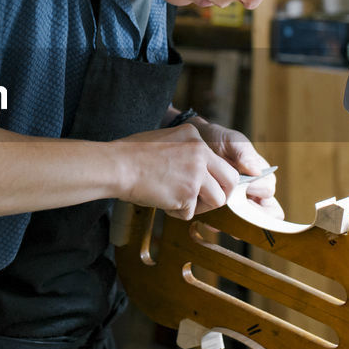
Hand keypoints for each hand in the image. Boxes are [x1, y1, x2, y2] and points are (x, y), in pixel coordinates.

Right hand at [111, 124, 240, 218]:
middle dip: (221, 194)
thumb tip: (199, 172)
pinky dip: (177, 212)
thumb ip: (185, 151)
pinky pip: (191, 213)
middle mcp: (200, 152)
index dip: (214, 177)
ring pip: (217, 200)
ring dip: (200, 206)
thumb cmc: (131, 154)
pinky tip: (162, 201)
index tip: (204, 185)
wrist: (117, 166)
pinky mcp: (187, 194)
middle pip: (230, 179)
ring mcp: (196, 174)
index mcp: (194, 135)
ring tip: (179, 202)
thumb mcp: (165, 140)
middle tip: (205, 201)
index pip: (219, 161)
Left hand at [192, 120, 283, 219]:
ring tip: (224, 221)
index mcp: (259, 175)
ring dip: (237, 224)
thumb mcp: (231, 141)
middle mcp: (252, 191)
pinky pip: (225, 222)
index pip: (268, 191)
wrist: (192, 144)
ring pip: (245, 221)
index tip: (245, 187)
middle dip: (253, 217)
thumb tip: (257, 171)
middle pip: (264, 213)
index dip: (258, 192)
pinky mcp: (219, 207)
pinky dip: (220, 224)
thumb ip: (244, 152)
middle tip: (237, 211)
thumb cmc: (217, 140)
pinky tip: (211, 222)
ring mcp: (236, 201)